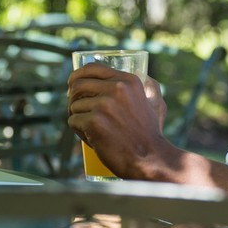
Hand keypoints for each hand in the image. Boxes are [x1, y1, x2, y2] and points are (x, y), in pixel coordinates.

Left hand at [67, 63, 174, 178]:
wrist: (150, 159)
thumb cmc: (151, 134)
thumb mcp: (155, 103)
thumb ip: (148, 85)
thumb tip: (138, 70)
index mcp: (128, 81)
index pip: (93, 68)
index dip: (78, 75)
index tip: (73, 85)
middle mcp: (116, 88)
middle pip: (77, 85)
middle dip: (72, 97)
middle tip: (75, 108)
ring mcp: (104, 105)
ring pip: (74, 106)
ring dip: (78, 117)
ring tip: (91, 129)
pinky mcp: (93, 122)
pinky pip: (72, 121)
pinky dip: (78, 131)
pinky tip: (91, 138)